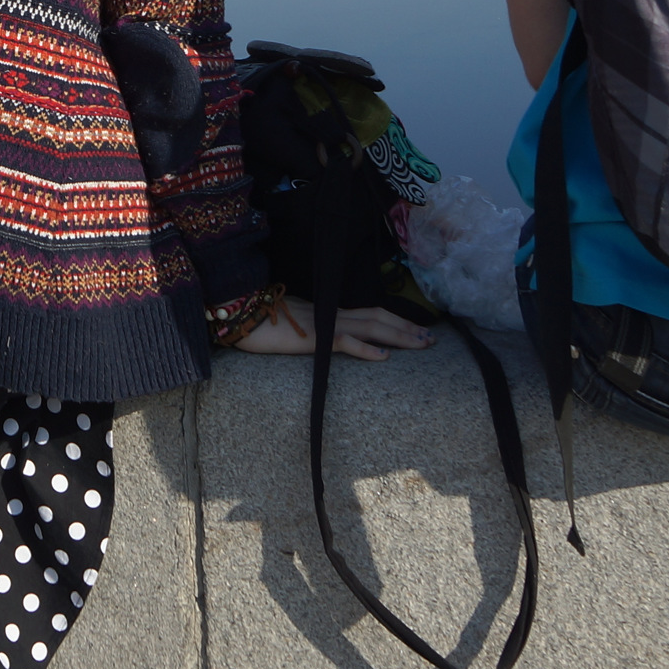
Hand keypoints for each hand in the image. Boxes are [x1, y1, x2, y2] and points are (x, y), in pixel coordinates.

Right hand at [229, 296, 434, 360]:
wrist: (237, 314)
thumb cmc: (258, 321)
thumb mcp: (292, 322)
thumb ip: (311, 326)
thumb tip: (324, 335)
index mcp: (327, 310)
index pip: (369, 312)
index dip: (395, 319)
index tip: (416, 328)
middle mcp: (331, 313)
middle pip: (378, 317)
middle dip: (407, 327)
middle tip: (432, 338)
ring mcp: (323, 323)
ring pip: (371, 326)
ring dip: (399, 336)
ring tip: (421, 345)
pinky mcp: (313, 338)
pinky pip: (345, 342)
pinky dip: (367, 349)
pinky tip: (385, 357)